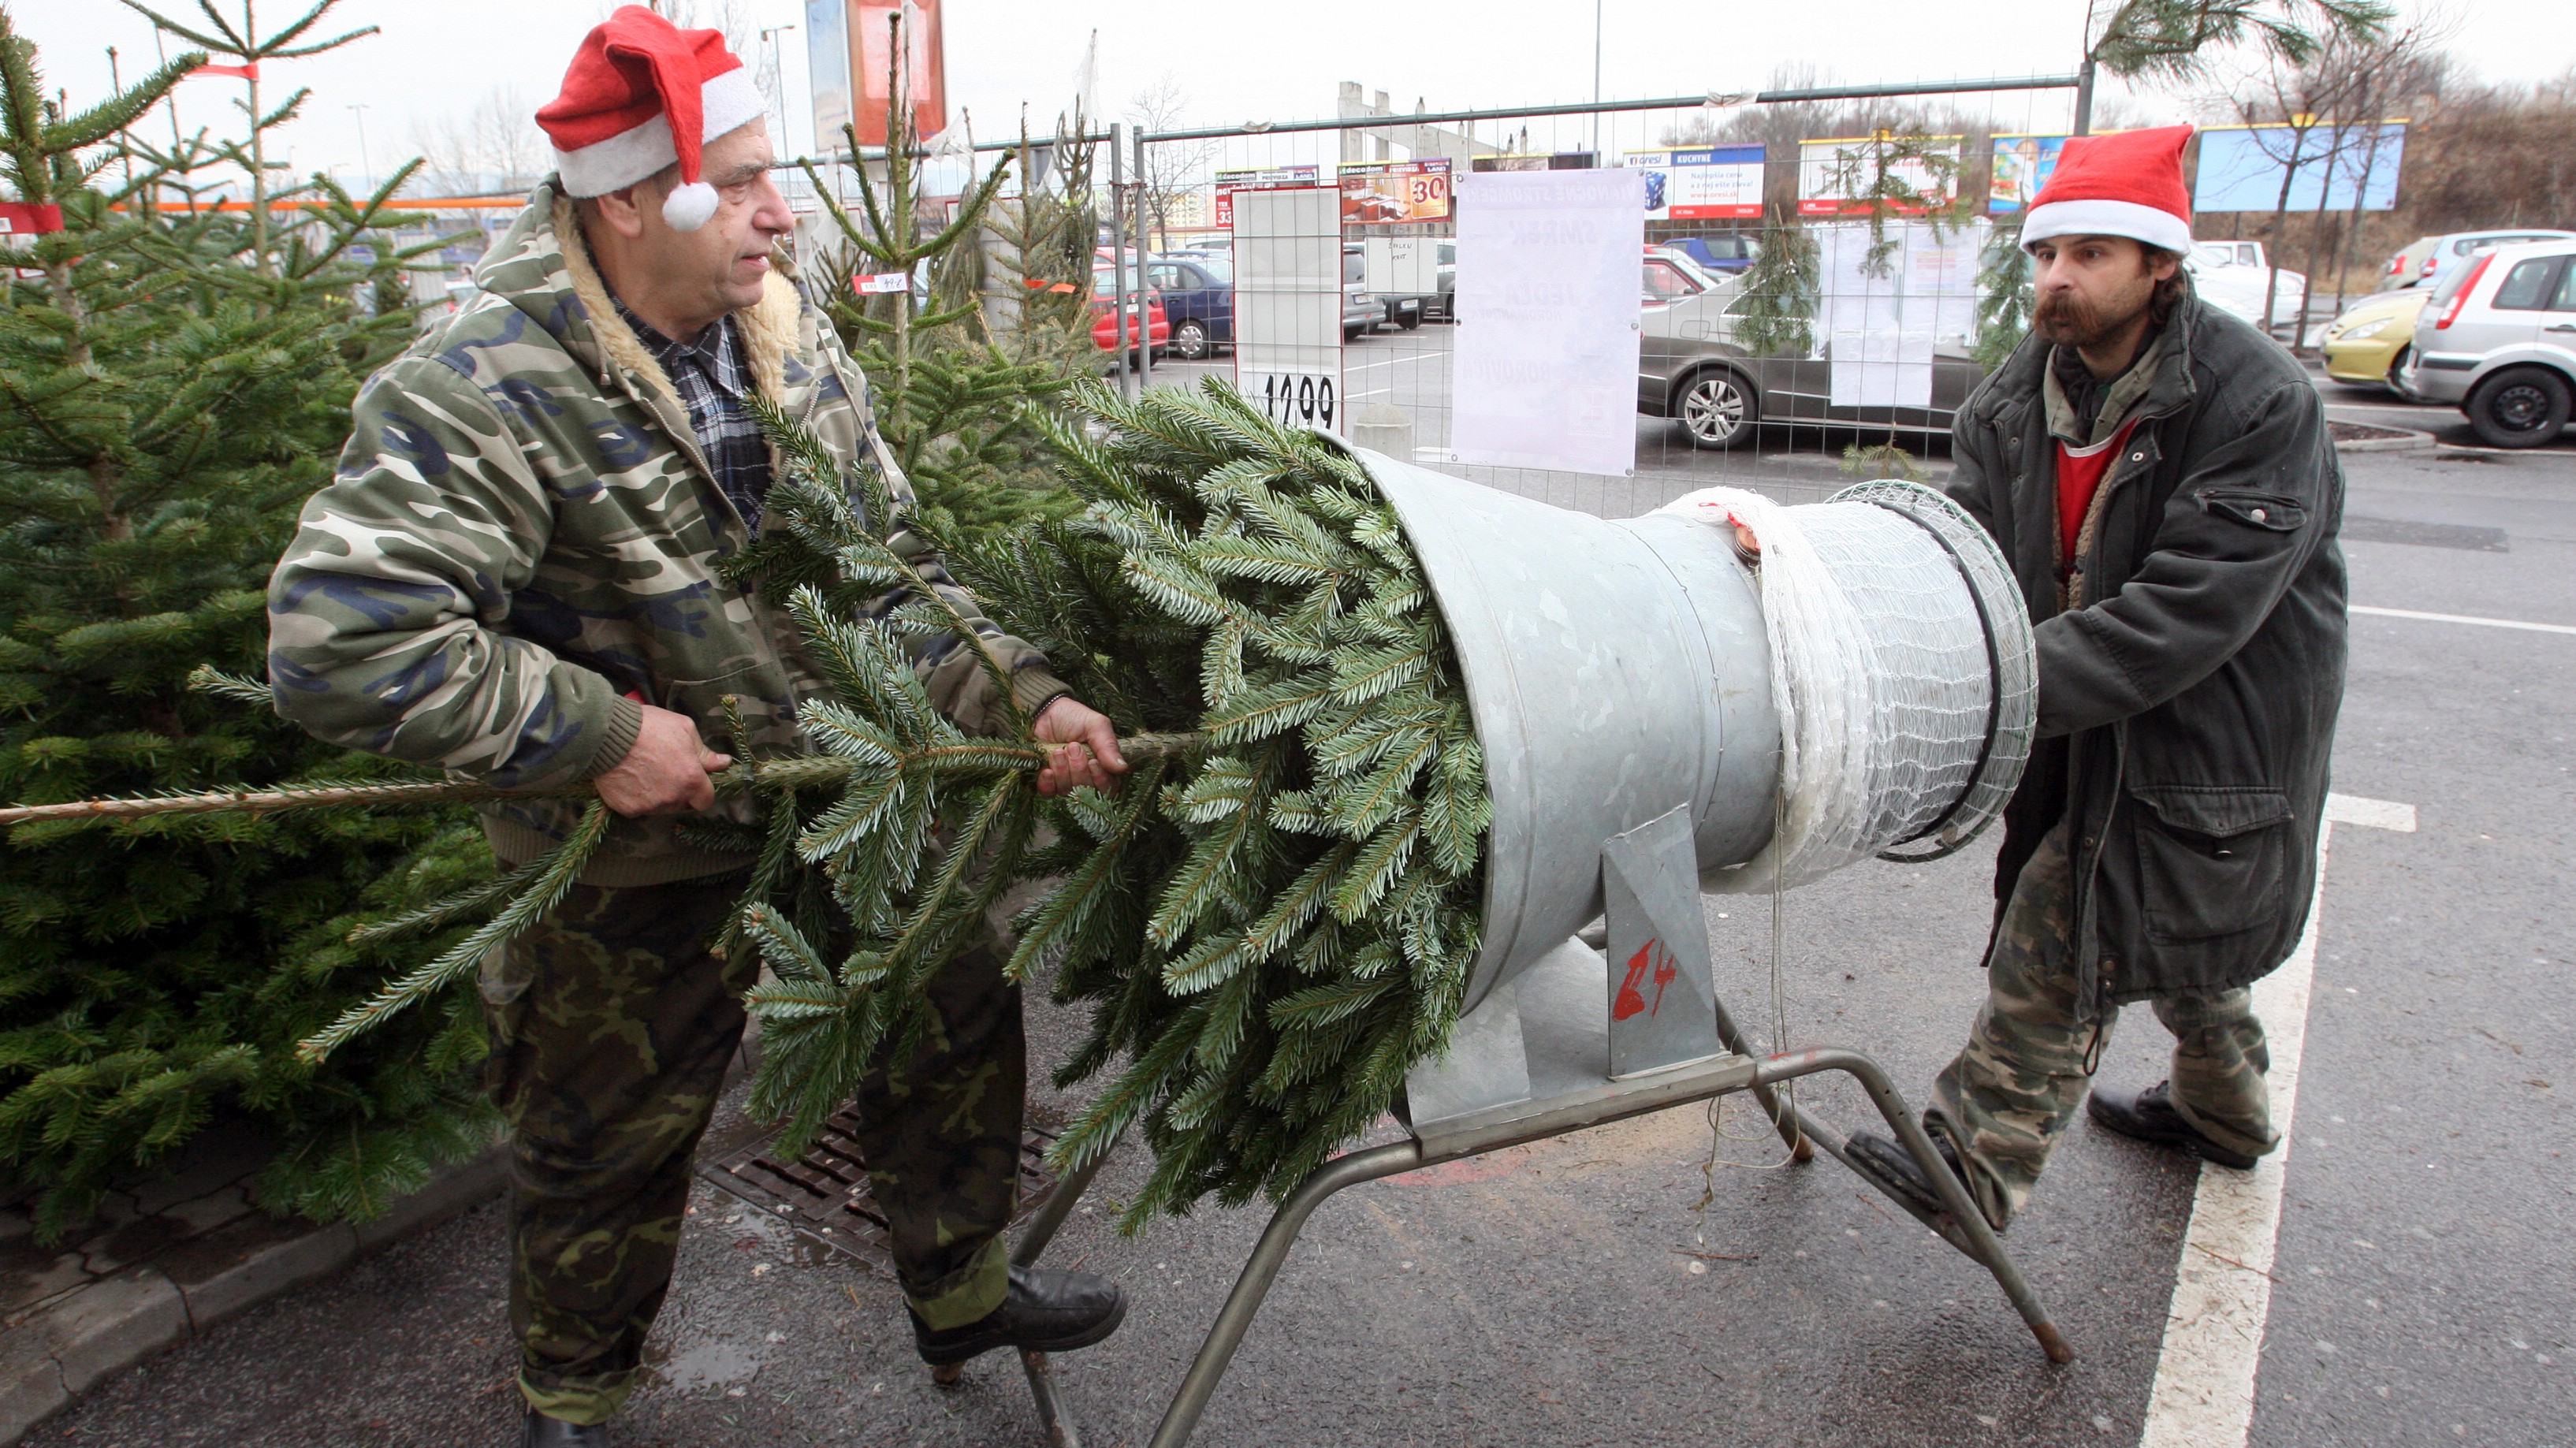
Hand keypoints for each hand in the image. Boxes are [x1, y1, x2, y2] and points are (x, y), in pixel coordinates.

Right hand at [592, 704, 730, 816]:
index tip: (693, 780)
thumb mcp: (684, 729)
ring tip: (645, 772)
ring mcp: (649, 806)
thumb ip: (705, 752)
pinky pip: (638, 808)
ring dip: (659, 796)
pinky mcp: (627, 809)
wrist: (606, 733)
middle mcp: (672, 798)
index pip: (706, 801)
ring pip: (661, 808)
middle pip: (682, 804)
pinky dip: (636, 797)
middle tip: (665, 770)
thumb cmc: (649, 726)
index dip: (701, 791)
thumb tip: (724, 763)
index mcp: (691, 779)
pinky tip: (630, 779)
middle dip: (679, 791)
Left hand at [1031, 696, 1126, 796]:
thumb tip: (1122, 768)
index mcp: (1103, 766)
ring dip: (1062, 771)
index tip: (1093, 761)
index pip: (1109, 787)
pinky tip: (1046, 769)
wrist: (1042, 712)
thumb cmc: (1073, 717)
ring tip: (1058, 751)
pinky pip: (1049, 793)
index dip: (1101, 779)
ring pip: (1068, 791)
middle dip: (1079, 769)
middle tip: (1072, 747)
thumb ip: (1109, 746)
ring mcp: (1065, 782)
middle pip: (1088, 791)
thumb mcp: (1095, 725)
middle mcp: (1086, 778)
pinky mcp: (1046, 783)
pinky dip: (1048, 782)